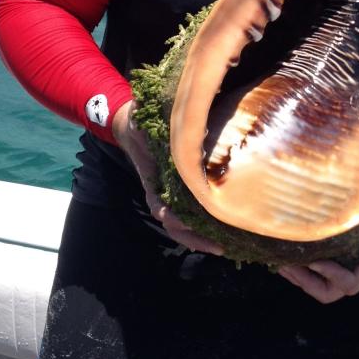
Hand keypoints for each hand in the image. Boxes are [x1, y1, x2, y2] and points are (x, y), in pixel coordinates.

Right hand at [112, 100, 224, 254]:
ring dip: (200, 239)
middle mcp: (162, 193)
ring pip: (183, 226)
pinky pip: (192, 215)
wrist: (135, 131)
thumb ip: (137, 115)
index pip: (157, 204)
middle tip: (216, 247)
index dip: (169, 215)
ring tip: (222, 249)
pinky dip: (204, 229)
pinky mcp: (184, 194)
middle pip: (173, 224)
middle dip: (192, 237)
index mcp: (152, 179)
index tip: (183, 222)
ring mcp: (172, 196)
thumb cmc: (138, 125)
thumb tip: (139, 109)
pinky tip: (224, 237)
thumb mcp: (136, 117)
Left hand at [276, 184, 358, 303]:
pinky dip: (300, 265)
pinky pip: (318, 270)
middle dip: (306, 283)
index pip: (351, 283)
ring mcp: (348, 261)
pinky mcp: (340, 252)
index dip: (331, 276)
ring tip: (278, 260)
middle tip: (286, 265)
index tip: (315, 259)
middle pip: (331, 292)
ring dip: (299, 277)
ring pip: (321, 284)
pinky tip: (286, 248)